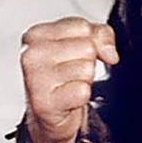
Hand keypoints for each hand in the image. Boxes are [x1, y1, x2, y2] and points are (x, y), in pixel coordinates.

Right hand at [20, 17, 119, 142]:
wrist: (48, 115)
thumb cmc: (63, 75)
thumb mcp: (81, 43)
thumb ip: (101, 35)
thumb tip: (110, 54)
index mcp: (35, 35)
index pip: (82, 27)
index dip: (90, 42)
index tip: (76, 54)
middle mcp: (31, 54)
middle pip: (87, 47)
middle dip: (87, 62)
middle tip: (70, 73)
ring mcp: (35, 78)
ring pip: (87, 69)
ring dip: (84, 80)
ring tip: (68, 85)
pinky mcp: (44, 102)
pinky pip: (82, 91)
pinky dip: (81, 96)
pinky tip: (67, 99)